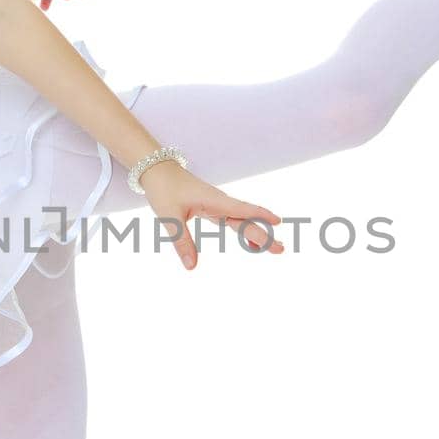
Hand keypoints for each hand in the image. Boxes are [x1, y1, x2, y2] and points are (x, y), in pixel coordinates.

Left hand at [138, 159, 284, 270]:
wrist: (157, 170)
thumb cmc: (164, 189)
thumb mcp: (170, 218)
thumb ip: (182, 242)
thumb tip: (192, 267)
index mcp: (214, 201)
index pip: (242, 210)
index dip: (260, 216)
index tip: (278, 222)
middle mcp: (220, 202)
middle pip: (247, 220)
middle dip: (264, 235)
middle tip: (281, 249)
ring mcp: (217, 205)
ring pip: (242, 221)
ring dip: (257, 233)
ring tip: (273, 248)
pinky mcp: (212, 208)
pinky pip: (233, 220)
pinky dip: (243, 230)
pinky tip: (250, 243)